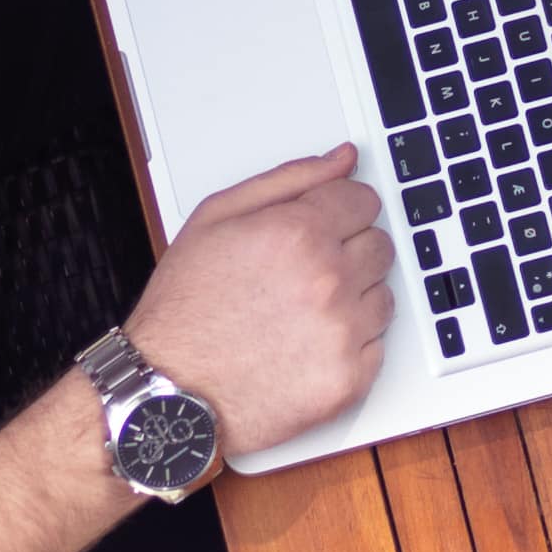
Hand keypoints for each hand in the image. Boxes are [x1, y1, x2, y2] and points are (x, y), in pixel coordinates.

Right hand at [129, 146, 395, 454]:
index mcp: (299, 233)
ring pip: (384, 296)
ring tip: (300, 314)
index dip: (340, 212)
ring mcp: (342, 333)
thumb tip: (342, 159)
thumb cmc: (184, 310)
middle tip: (302, 276)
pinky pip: (377, 347)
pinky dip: (351, 347)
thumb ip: (289, 179)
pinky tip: (307, 347)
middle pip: (380, 246)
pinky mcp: (349, 380)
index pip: (365, 200)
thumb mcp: (216, 218)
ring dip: (353, 300)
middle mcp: (328, 280)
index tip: (322, 229)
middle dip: (349, 253)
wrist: (167, 392)